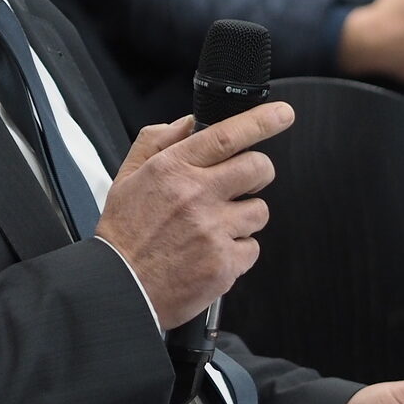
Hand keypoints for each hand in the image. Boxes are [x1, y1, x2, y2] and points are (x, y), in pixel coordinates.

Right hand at [95, 101, 293, 329]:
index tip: (282, 114)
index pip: (226, 135)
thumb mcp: (127, 176)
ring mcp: (213, 230)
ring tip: (217, 227)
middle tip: (245, 182)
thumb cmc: (124, 235)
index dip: (261, 121)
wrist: (120, 288)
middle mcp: (196, 195)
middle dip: (260, 172)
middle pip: (258, 168)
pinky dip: (238, 251)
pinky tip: (213, 253)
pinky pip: (252, 248)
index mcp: (173, 169)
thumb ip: (157, 141)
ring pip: (260, 210)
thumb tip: (188, 123)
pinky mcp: (224, 263)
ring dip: (245, 216)